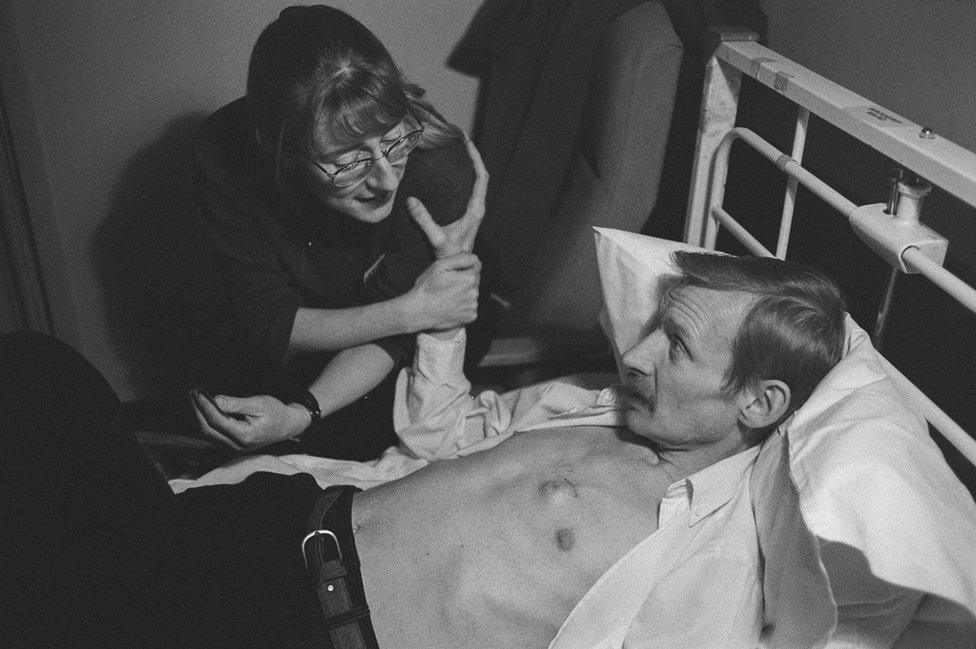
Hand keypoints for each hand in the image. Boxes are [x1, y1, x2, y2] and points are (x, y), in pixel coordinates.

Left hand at [190, 389, 309, 450]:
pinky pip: (214, 435)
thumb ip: (236, 404)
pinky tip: (206, 410)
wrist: (287, 426)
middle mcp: (237, 446)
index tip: (198, 393)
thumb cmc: (276, 413)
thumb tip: (216, 400)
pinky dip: (208, 422)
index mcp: (245, 436)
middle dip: (199, 411)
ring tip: (197, 399)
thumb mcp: (259, 404)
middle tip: (194, 394)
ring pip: (209, 433)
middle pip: (209, 429)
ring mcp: (234, 448)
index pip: (217, 421)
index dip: (205, 406)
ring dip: (201, 416)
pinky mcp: (232, 446)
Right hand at [404, 252, 480, 330]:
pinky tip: (452, 305)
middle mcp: (474, 293)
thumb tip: (474, 258)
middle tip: (448, 284)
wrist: (419, 311)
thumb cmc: (427, 288)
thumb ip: (460, 258)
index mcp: (469, 279)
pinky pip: (471, 306)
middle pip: (475, 279)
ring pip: (472, 293)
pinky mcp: (470, 316)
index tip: (453, 272)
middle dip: (464, 279)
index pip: (476, 265)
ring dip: (464, 292)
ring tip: (448, 295)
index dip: (464, 266)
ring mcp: (473, 306)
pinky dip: (463, 305)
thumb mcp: (440, 265)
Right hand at [407, 136, 487, 257]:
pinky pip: (471, 189)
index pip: (481, 178)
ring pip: (477, 182)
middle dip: (474, 157)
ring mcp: (474, 210)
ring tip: (460, 150)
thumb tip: (411, 200)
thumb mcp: (436, 238)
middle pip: (481, 175)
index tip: (468, 143)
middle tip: (462, 141)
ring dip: (471, 165)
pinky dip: (466, 176)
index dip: (477, 158)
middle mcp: (478, 208)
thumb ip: (424, 220)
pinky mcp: (468, 213)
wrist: (457, 267)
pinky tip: (455, 172)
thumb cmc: (450, 254)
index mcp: (475, 210)